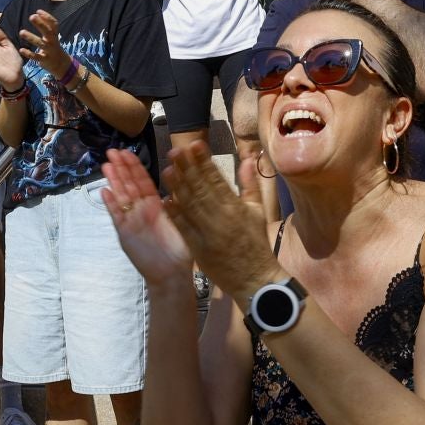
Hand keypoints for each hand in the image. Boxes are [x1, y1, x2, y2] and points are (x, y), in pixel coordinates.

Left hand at [16, 10, 71, 79]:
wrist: (61, 64)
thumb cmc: (53, 46)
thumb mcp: (52, 36)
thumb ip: (46, 26)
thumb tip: (37, 13)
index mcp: (55, 35)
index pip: (54, 24)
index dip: (47, 17)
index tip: (38, 11)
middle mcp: (53, 42)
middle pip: (48, 32)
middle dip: (40, 24)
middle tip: (31, 16)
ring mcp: (49, 51)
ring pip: (41, 44)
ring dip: (31, 37)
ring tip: (21, 32)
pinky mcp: (45, 60)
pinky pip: (36, 57)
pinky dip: (29, 54)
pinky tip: (21, 50)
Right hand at [99, 148, 193, 290]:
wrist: (171, 274)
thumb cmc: (180, 250)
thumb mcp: (181, 221)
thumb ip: (175, 203)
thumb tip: (174, 180)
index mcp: (156, 205)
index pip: (143, 181)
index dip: (135, 166)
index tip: (127, 152)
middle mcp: (142, 209)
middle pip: (129, 184)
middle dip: (121, 168)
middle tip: (112, 150)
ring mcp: (132, 220)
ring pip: (121, 196)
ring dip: (113, 180)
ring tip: (105, 164)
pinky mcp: (124, 232)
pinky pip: (116, 215)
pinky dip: (110, 203)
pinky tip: (104, 191)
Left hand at [160, 144, 280, 300]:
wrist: (255, 279)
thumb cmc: (256, 244)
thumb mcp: (258, 212)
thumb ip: (250, 185)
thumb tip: (248, 159)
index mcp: (236, 207)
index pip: (217, 179)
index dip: (204, 161)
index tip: (195, 145)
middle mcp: (221, 217)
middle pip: (200, 188)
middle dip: (187, 168)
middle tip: (175, 151)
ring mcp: (208, 233)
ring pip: (190, 205)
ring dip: (177, 186)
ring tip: (167, 169)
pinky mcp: (198, 247)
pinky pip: (184, 227)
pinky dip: (175, 213)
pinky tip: (166, 199)